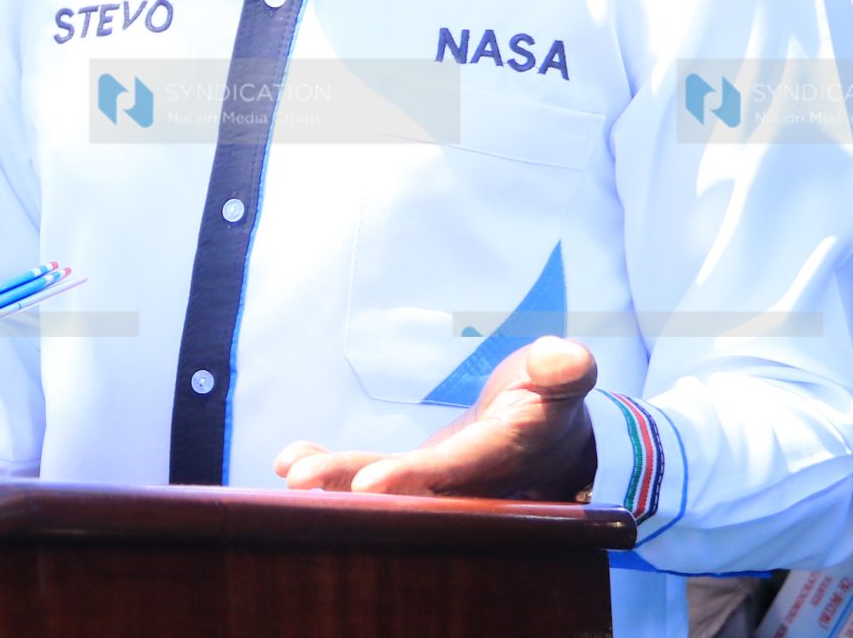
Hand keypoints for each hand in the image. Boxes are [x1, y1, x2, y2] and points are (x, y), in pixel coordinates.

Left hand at [273, 335, 598, 500]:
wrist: (550, 436)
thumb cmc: (552, 397)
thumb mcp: (563, 377)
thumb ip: (564, 369)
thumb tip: (564, 360)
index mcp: (503, 457)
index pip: (456, 472)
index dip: (416, 479)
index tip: (369, 483)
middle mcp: (466, 485)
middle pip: (406, 493)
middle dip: (351, 488)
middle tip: (300, 482)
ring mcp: (438, 487)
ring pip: (383, 490)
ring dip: (334, 480)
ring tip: (289, 473)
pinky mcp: (418, 480)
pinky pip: (372, 478)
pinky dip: (334, 470)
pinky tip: (288, 461)